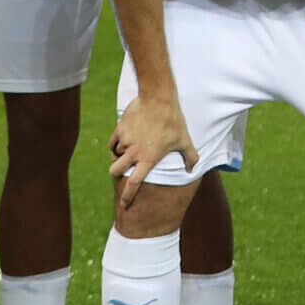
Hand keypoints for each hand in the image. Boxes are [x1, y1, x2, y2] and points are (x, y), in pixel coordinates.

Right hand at [106, 90, 196, 206]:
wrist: (158, 98)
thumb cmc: (173, 120)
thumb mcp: (184, 140)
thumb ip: (190, 157)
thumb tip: (191, 170)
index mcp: (148, 159)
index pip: (134, 184)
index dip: (127, 196)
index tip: (125, 205)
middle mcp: (134, 152)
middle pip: (115, 171)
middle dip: (116, 175)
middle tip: (122, 172)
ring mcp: (125, 141)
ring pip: (115, 155)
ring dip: (119, 157)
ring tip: (130, 151)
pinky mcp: (120, 129)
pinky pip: (112, 143)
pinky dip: (116, 146)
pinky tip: (124, 142)